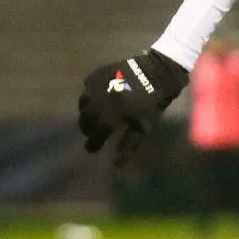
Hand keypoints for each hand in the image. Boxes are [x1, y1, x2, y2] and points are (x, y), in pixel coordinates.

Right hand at [77, 49, 188, 164]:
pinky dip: (90, 95)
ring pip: (83, 103)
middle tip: (91, 132)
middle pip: (85, 120)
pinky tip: (97, 98)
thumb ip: (128, 146)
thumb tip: (116, 165)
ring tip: (93, 115)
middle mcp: (100, 101)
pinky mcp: (97, 73)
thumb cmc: (151, 104)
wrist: (155, 73)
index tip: (92, 149)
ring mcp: (97, 86)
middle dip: (86, 128)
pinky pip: (88, 87)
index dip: (92, 144)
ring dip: (86, 112)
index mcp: (112, 116)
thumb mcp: (143, 127)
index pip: (96, 135)